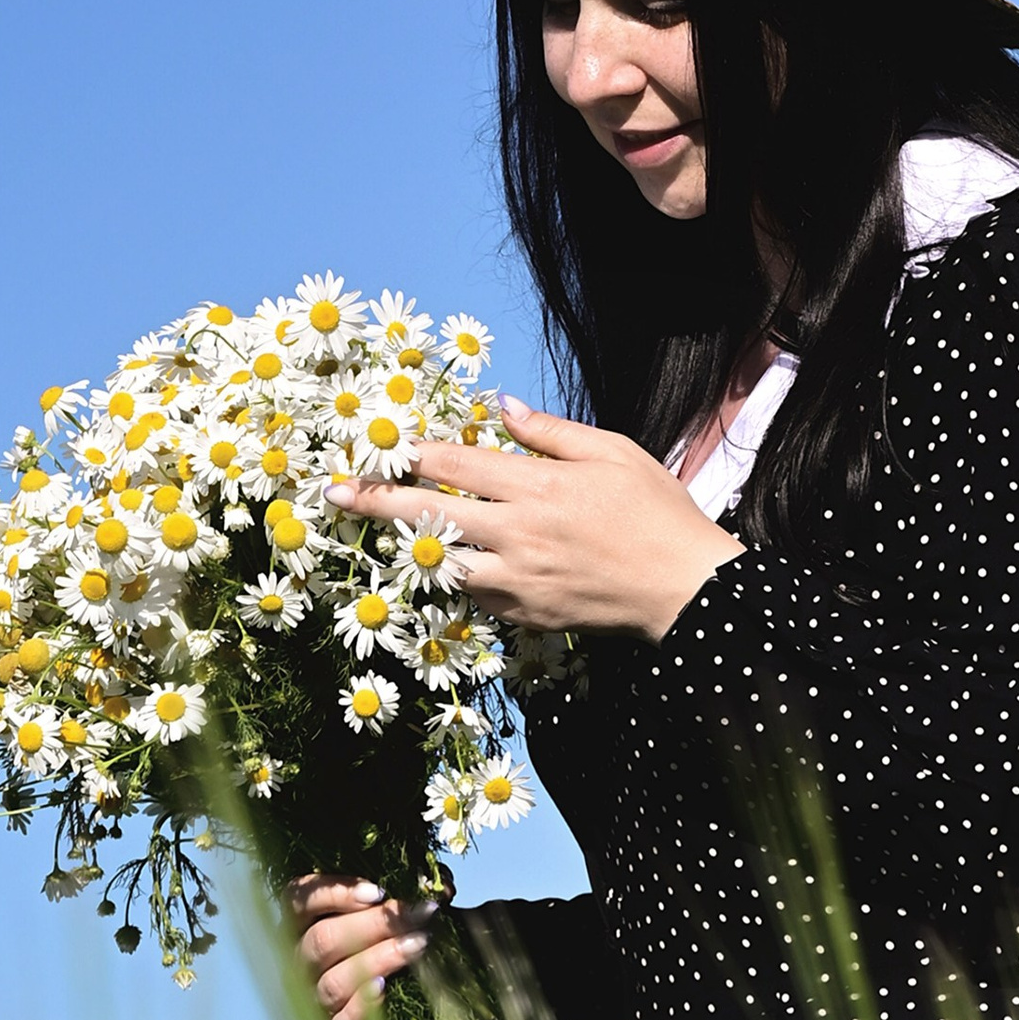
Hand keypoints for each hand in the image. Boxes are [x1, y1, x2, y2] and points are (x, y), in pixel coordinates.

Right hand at [287, 875, 438, 1019]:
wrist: (398, 1007)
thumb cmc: (388, 945)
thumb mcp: (390, 913)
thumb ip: (405, 894)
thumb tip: (442, 887)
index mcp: (303, 924)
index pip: (297, 900)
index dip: (333, 892)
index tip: (378, 892)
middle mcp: (301, 960)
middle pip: (323, 939)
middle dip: (375, 924)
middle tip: (419, 914)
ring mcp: (314, 998)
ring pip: (335, 980)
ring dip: (380, 959)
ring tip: (418, 944)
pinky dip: (362, 1006)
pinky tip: (385, 989)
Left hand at [327, 396, 739, 638]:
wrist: (684, 588)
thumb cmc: (655, 511)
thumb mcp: (612, 451)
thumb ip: (551, 432)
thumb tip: (502, 406)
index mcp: (538, 485)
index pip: (454, 464)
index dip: (408, 453)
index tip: (373, 446)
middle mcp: (519, 531)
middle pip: (430, 513)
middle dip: (376, 500)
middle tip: (334, 494)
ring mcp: (519, 577)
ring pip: (443, 561)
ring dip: (408, 544)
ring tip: (381, 529)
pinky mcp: (526, 612)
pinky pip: (474, 594)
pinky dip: (454, 577)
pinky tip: (441, 564)